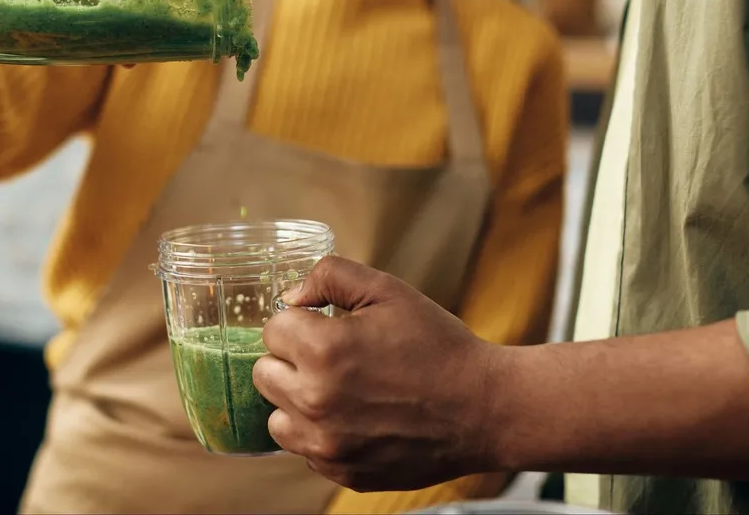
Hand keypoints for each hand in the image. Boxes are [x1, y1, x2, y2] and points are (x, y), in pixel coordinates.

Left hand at [253, 256, 503, 492]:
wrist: (483, 409)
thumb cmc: (438, 345)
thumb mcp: (388, 290)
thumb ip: (330, 276)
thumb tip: (290, 295)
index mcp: (324, 351)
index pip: (272, 329)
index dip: (301, 321)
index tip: (327, 326)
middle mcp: (316, 402)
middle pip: (265, 373)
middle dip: (292, 360)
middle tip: (333, 356)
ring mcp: (327, 445)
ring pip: (277, 418)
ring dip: (299, 401)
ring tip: (341, 389)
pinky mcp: (342, 472)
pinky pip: (306, 450)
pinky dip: (322, 434)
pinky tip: (358, 418)